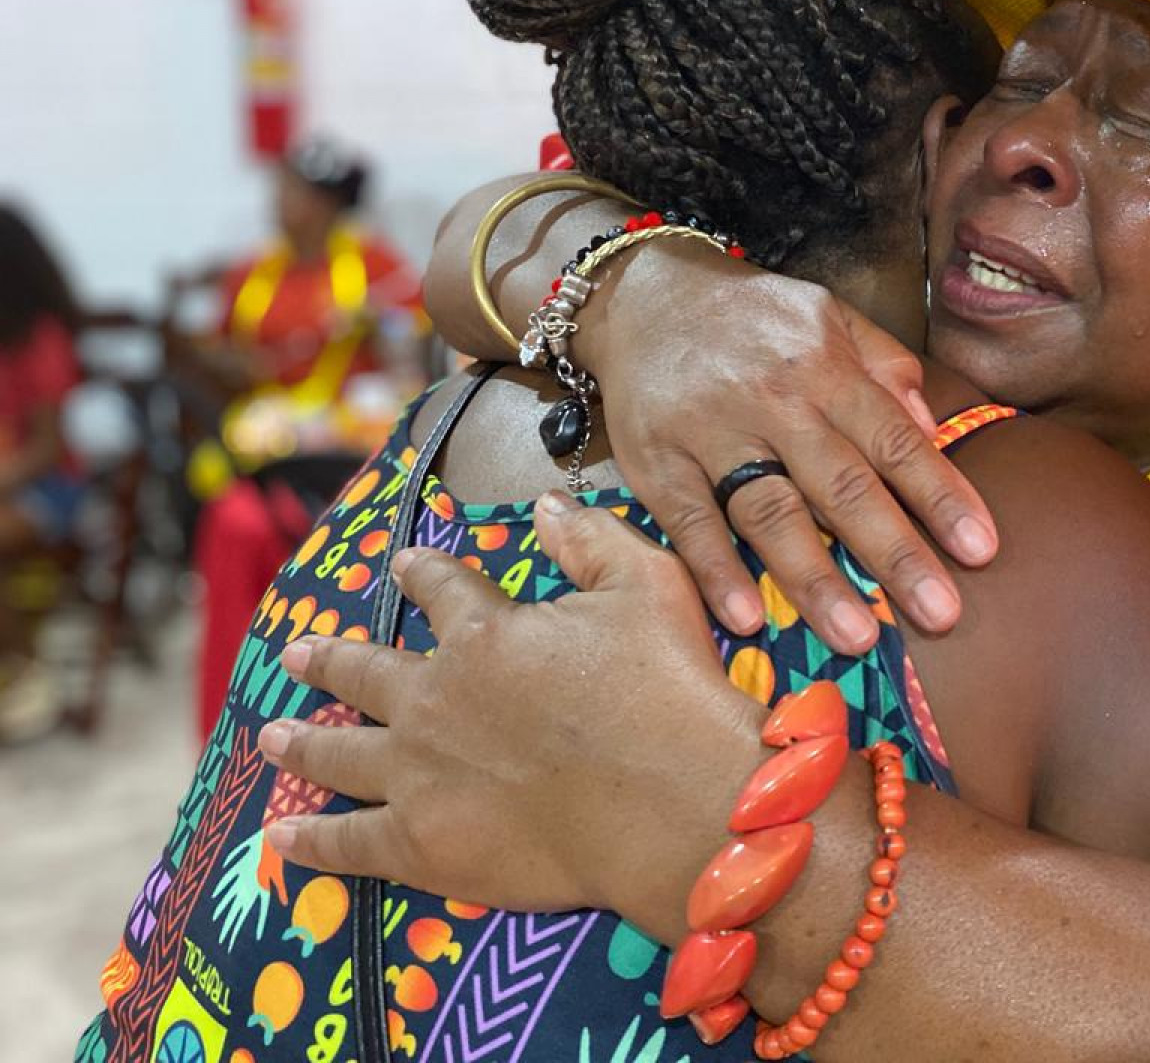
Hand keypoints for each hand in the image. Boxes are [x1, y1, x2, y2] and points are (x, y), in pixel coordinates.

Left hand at [261, 495, 763, 933]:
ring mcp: (417, 776)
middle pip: (366, 671)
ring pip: (341, 751)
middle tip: (299, 653)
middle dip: (330, 659)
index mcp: (484, 634)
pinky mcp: (421, 845)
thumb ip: (593, 540)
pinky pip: (348, 842)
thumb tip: (547, 508)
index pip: (440, 589)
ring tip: (272, 735)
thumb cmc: (667, 691)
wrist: (672, 804)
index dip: (423, 573)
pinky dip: (311, 841)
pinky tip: (282, 836)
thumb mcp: (649, 585)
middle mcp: (433, 699)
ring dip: (304, 740)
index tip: (407, 565)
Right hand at [576, 241, 997, 651]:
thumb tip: (932, 431)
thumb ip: (887, 367)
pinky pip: (690, 523)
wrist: (643, 294)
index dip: (941, 497)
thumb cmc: (754, 318)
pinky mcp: (655, 461)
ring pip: (770, 513)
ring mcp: (711, 432)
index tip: (981, 551)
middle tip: (940, 615)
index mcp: (826, 367)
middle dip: (896, 554)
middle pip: (843, 486)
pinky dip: (716, 571)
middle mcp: (774, 401)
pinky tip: (746, 618)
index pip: (895, 441)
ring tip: (856, 636)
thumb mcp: (831, 317)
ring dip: (815, 579)